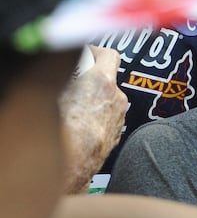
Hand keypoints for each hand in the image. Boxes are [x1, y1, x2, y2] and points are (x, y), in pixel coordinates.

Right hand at [59, 46, 127, 193]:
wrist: (71, 166)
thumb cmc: (61, 130)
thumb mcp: (56, 90)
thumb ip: (65, 74)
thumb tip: (60, 67)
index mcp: (102, 82)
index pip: (110, 55)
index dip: (97, 51)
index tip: (85, 53)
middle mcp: (117, 98)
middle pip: (108, 78)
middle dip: (92, 77)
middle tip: (73, 80)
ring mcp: (119, 118)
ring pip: (107, 100)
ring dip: (94, 98)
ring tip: (71, 105)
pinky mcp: (116, 135)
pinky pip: (107, 118)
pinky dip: (96, 116)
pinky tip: (78, 123)